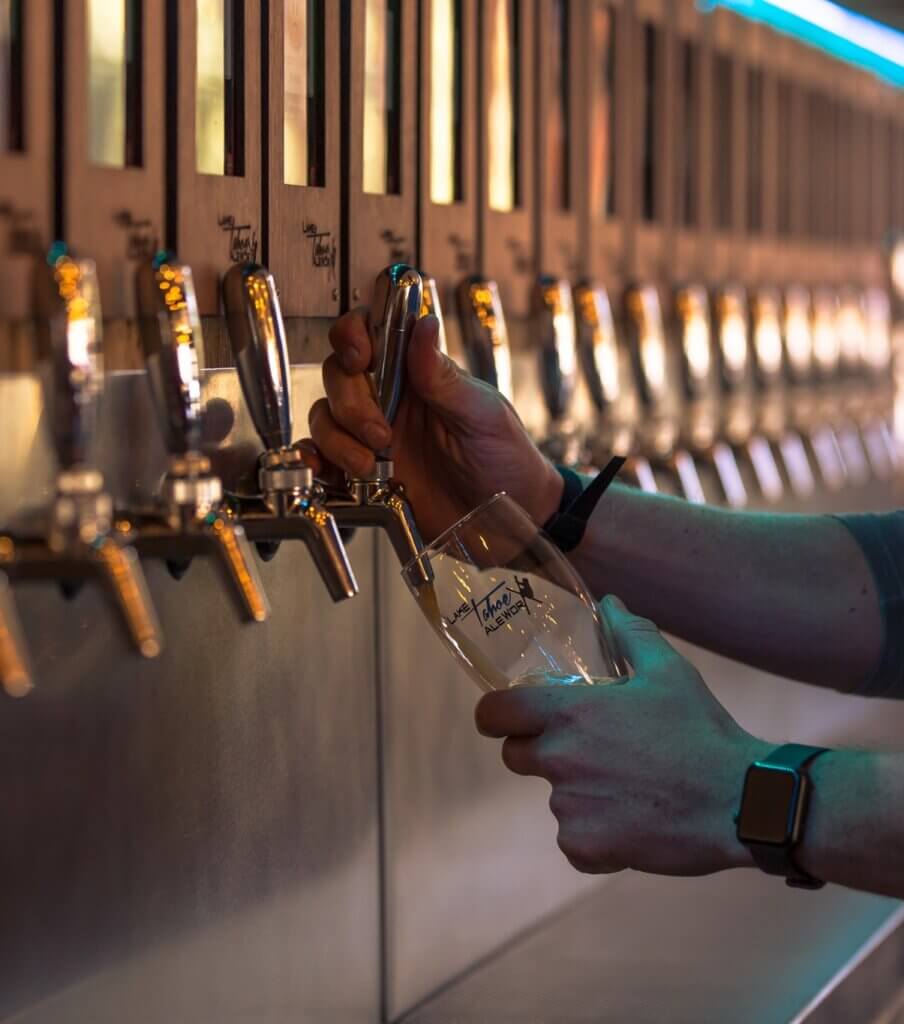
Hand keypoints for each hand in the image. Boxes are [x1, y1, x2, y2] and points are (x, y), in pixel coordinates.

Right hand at [306, 311, 562, 541]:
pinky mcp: (362, 473)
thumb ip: (443, 375)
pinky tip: (325, 470)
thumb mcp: (480, 414)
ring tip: (371, 467)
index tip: (360, 357)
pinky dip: (314, 460)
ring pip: (325, 417)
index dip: (353, 334)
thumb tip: (424, 324)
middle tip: (383, 436)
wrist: (507, 519)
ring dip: (338, 440)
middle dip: (351, 405)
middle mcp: (390, 398)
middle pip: (339, 376)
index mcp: (418, 373)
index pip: (371, 332)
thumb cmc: (505, 458)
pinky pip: (322, 457)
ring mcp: (372, 435)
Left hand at [475, 597, 769, 876]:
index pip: (494, 713)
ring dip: (579, 794)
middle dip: (541, 751)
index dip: (495, 715)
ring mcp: (570, 805)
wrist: (740, 800)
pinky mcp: (586, 846)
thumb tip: (611, 603)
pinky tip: (635, 822)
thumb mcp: (669, 671)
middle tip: (588, 752)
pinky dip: (596, 836)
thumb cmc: (702, 730)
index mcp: (570, 711)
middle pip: (517, 755)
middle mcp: (560, 757)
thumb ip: (630, 633)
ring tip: (630, 788)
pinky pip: (575, 840)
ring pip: (555, 798)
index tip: (505, 718)